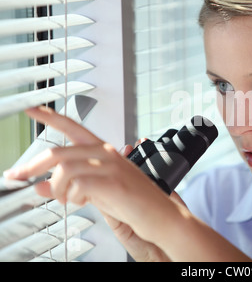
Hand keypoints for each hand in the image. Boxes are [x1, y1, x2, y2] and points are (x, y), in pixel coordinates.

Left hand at [4, 106, 182, 249]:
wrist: (161, 214)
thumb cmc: (133, 202)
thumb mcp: (96, 192)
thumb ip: (69, 186)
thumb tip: (40, 185)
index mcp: (104, 151)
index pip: (73, 127)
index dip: (51, 117)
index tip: (32, 109)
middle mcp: (106, 153)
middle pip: (59, 152)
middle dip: (31, 165)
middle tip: (17, 176)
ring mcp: (111, 166)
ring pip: (65, 168)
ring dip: (56, 188)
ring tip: (64, 199)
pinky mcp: (113, 181)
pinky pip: (78, 183)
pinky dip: (72, 196)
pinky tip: (80, 201)